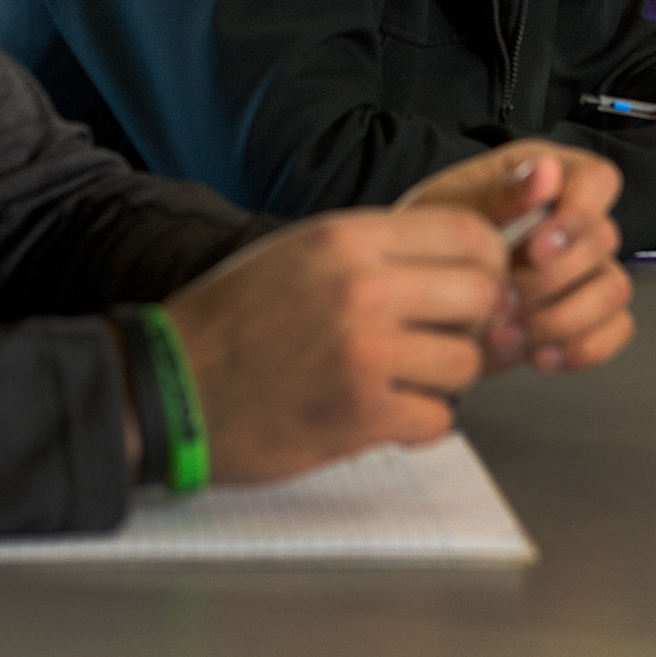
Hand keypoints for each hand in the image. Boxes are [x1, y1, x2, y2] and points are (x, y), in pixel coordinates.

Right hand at [162, 208, 503, 483]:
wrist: (169, 386)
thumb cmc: (232, 321)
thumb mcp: (301, 254)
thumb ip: (376, 252)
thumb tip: (460, 264)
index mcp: (347, 238)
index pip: (468, 233)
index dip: (485, 263)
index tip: (473, 286)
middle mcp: (362, 287)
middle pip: (482, 295)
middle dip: (472, 322)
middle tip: (440, 339)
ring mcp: (364, 351)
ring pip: (466, 362)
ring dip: (443, 378)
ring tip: (403, 379)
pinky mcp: (361, 413)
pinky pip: (438, 419)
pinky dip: (418, 424)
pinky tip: (384, 414)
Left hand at [399, 142, 632, 373]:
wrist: (419, 297)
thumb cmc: (431, 240)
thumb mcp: (449, 209)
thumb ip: (499, 192)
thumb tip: (546, 171)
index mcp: (546, 176)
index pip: (598, 180)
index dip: (578, 216)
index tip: (535, 250)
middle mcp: (574, 218)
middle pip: (603, 242)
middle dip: (549, 280)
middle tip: (501, 298)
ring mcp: (587, 267)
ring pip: (614, 289)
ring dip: (562, 318)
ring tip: (510, 331)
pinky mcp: (589, 313)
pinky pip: (616, 329)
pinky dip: (583, 347)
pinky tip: (538, 354)